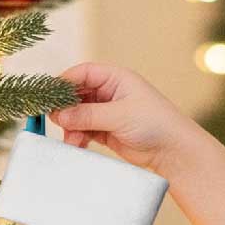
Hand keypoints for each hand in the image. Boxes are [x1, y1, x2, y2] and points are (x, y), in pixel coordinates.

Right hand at [48, 61, 199, 180]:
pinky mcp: (107, 131)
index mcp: (116, 78)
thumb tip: (59, 115)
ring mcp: (108, 113)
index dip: (65, 83)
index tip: (50, 97)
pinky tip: (77, 145)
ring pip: (79, 115)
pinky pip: (84, 130)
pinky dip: (78, 137)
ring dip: (71, 126)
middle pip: (77, 95)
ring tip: (71, 140)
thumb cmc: (155, 124)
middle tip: (55, 121)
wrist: (173, 151)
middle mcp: (110, 93)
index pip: (83, 73)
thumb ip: (88, 115)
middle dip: (65, 108)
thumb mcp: (119, 115)